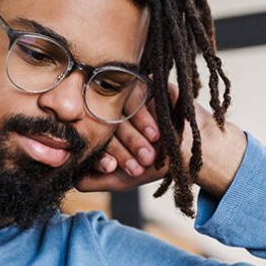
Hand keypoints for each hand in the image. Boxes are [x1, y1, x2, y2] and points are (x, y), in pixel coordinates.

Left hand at [76, 83, 246, 198]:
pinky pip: (144, 94)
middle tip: (140, 163)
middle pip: (109, 124)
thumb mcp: (122, 179)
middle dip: (124, 147)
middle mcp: (113, 110)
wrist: (196, 150)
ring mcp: (131, 96)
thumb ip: (95, 181)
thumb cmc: (157, 164)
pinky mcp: (150, 84)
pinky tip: (158, 131)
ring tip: (151, 151)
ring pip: (125, 109)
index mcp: (103, 128)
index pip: (95, 137)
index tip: (112, 168)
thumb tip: (70, 180)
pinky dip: (150, 115)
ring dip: (138, 133)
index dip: (103, 154)